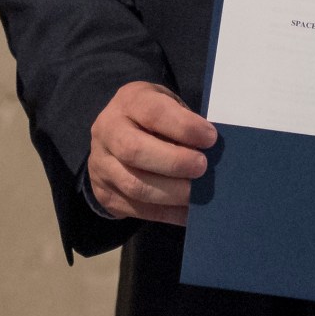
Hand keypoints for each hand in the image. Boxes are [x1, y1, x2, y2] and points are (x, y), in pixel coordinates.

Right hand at [87, 81, 217, 224]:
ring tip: (196, 193)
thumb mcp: (168, 105)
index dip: (183, 126)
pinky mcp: (105, 193)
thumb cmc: (153, 118)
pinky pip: (136, 209)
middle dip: (174, 162)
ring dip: (171, 193)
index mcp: (129, 101)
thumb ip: (185, 123)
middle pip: (134, 150)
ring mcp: (101, 164)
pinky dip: (168, 213)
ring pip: (134, 185)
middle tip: (201, 167)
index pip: (152, 112)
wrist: (115, 135)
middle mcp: (108, 130)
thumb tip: (213, 152)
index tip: (210, 138)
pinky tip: (188, 211)